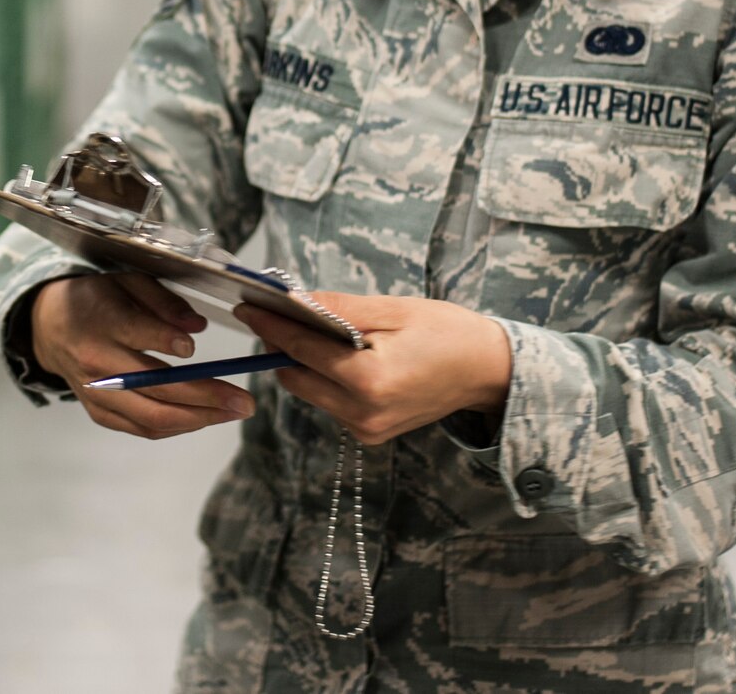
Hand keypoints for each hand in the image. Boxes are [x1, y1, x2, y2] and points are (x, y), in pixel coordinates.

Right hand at [31, 274, 256, 439]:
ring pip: (152, 417)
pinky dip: (177, 426)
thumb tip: (196, 329)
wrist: (50, 327)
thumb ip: (163, 301)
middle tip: (244, 401)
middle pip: (154, 387)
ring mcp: (97, 395)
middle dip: (205, 397)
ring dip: (199, 419)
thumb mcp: (127, 282)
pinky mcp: (100, 413)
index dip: (165, 341)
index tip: (193, 348)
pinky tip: (204, 418)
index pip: (136, 333)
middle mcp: (96, 363)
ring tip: (233, 412)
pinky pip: (143, 428)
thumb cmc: (97, 299)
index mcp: (101, 321)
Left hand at [234, 292, 511, 445]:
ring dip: (301, 362)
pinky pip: (330, 402)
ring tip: (306, 329)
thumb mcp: (392, 310)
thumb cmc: (448, 333)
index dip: (270, 325)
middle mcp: (363, 414)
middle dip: (281, 344)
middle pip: (296, 376)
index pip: (302, 350)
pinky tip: (335, 354)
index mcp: (369, 381)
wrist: (489, 372)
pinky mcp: (371, 434)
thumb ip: (338, 309)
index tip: (246, 306)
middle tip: (274, 312)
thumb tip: (294, 300)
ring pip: (309, 391)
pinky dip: (323, 377)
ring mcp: (367, 429)